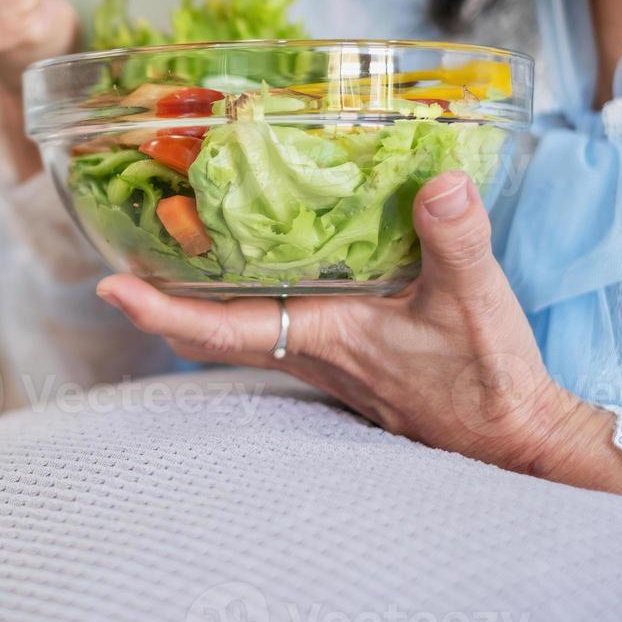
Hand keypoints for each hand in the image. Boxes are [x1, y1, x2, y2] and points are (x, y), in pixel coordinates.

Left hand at [96, 170, 621, 496]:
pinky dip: (245, 297)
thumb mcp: (477, 303)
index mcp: (321, 337)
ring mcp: (320, 356)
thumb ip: (456, 242)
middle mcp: (307, 350)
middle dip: (159, 299)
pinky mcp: (342, 353)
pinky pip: (271, 325)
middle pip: (208, 329)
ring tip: (166, 247)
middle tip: (116, 256)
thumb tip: (440, 183)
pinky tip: (252, 265)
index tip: (109, 288)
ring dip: (197, 297)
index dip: (159, 310)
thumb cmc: (487, 382)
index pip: (218, 329)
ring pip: (236, 328)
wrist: (511, 437)